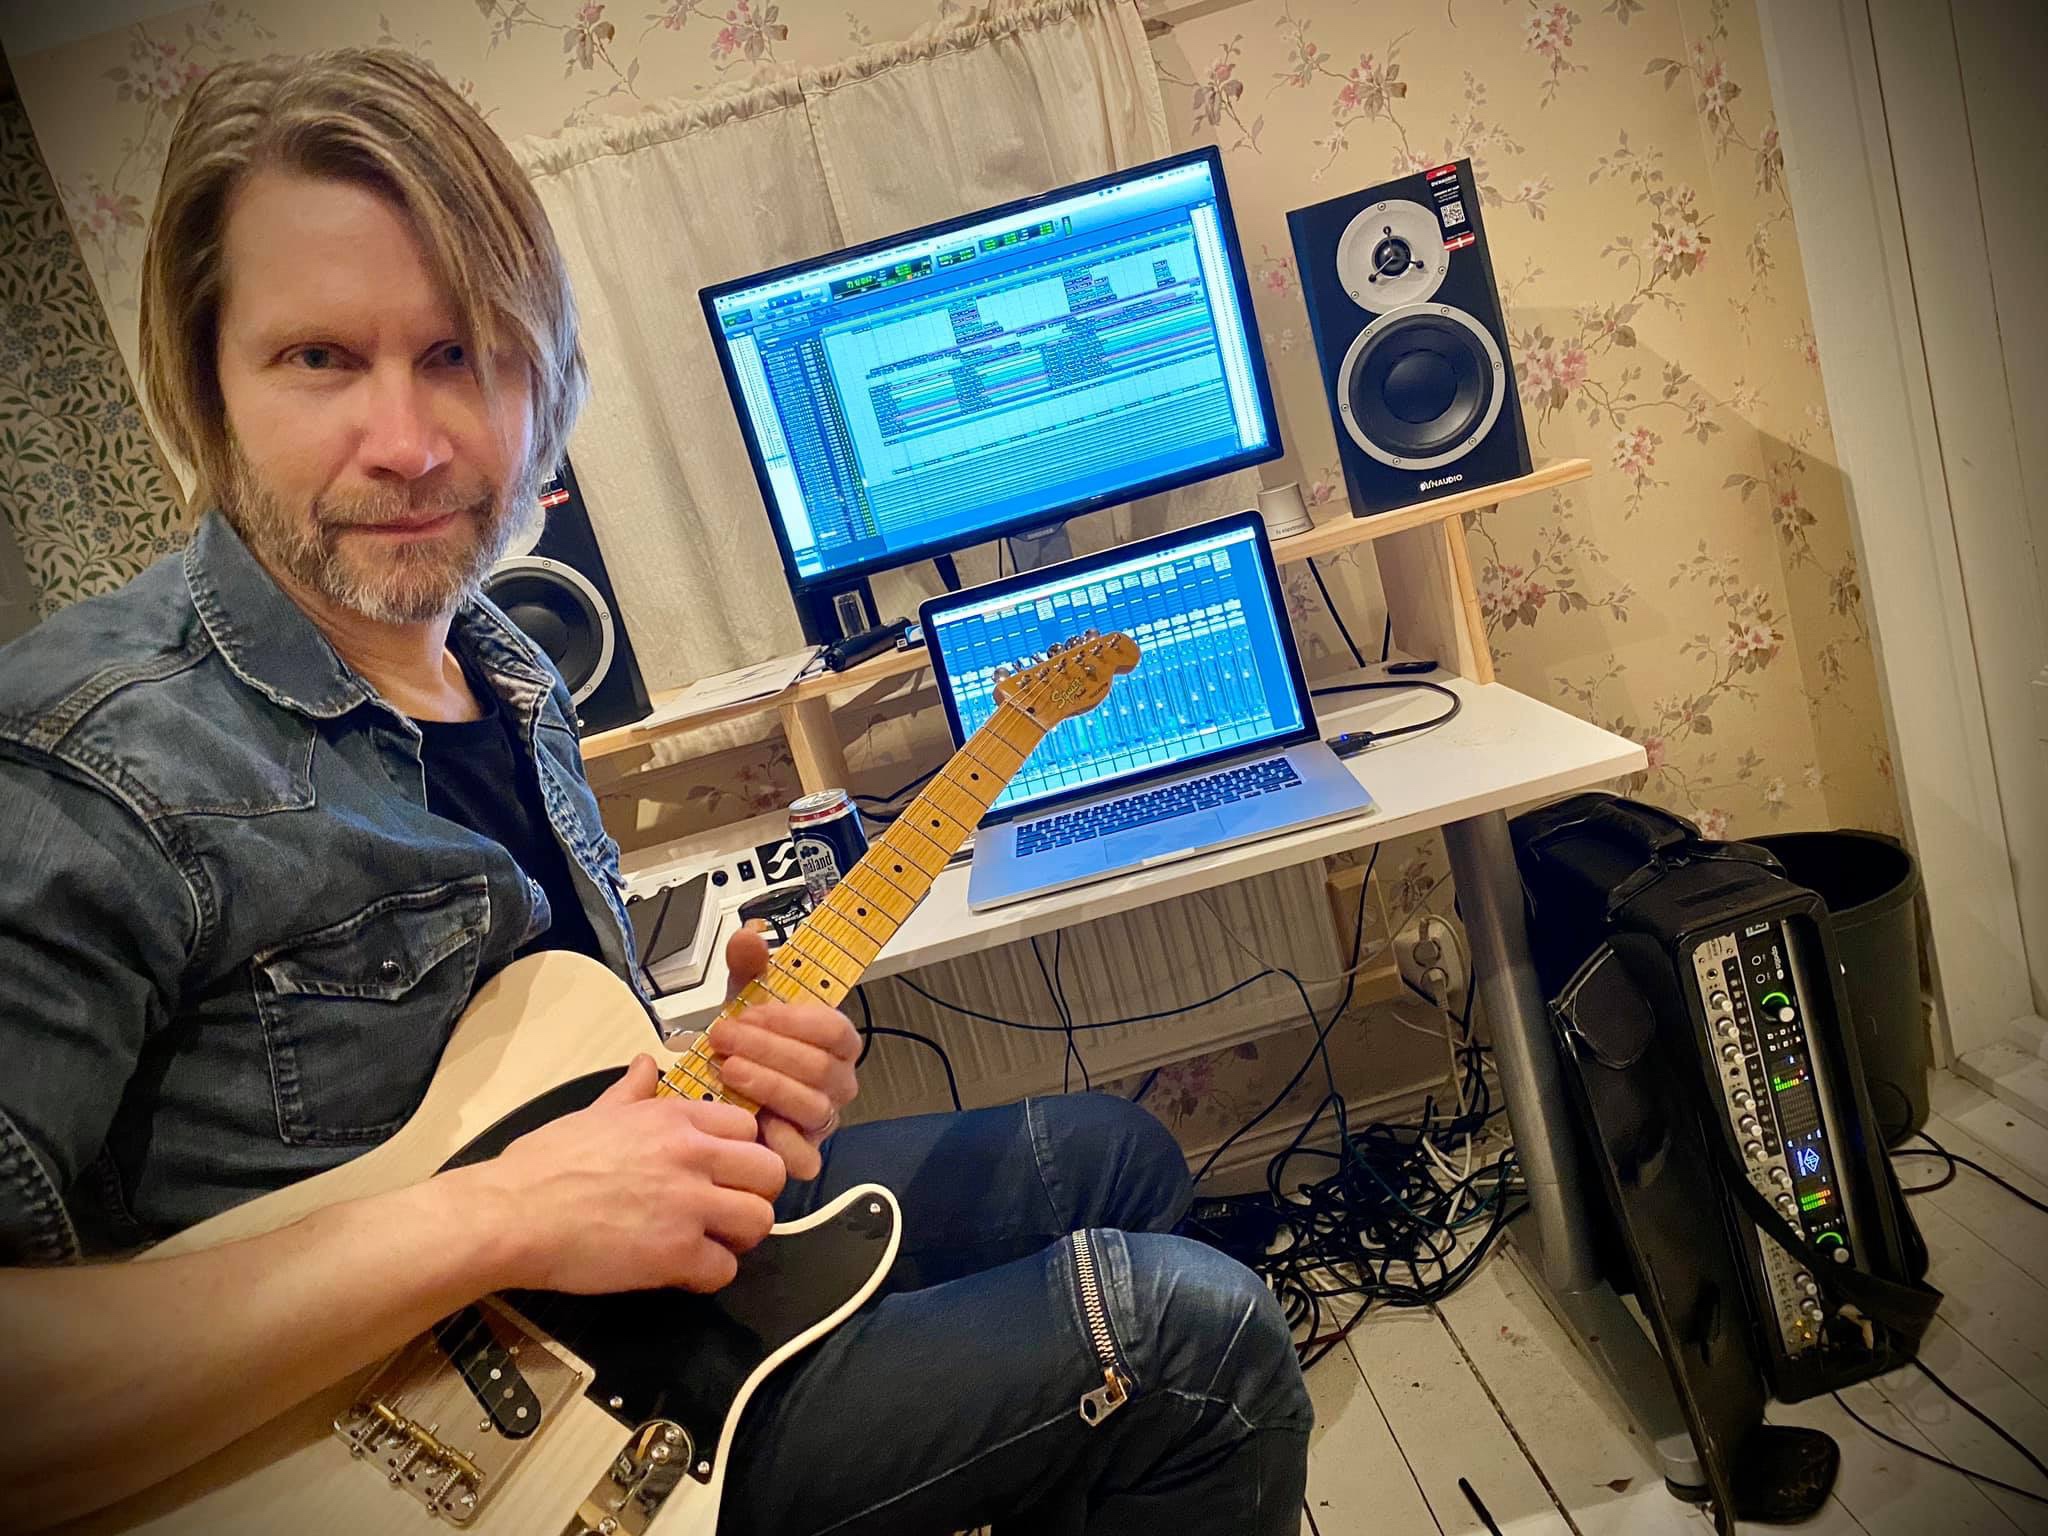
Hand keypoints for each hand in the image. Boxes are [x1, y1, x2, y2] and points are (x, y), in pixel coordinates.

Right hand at [474, 1055, 786, 1294]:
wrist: (512, 1213)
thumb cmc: (545, 1162)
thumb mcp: (595, 1112)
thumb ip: (632, 1092)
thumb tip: (647, 1064)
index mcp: (676, 1118)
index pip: (749, 1129)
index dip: (740, 1154)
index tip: (720, 1172)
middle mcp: (693, 1156)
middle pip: (770, 1173)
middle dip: (753, 1194)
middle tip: (724, 1210)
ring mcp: (688, 1206)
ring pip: (759, 1221)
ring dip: (738, 1237)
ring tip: (708, 1242)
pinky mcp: (676, 1254)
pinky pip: (724, 1270)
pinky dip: (707, 1275)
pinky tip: (680, 1270)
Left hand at [709, 924, 859, 1180]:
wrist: (732, 1082)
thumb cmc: (751, 1039)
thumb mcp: (747, 997)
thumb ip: (749, 965)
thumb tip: (747, 935)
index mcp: (837, 1040)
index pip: (832, 1029)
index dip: (790, 1022)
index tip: (748, 1012)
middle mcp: (838, 1080)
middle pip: (818, 1067)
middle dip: (767, 1051)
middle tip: (723, 1037)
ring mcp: (824, 1117)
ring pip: (810, 1106)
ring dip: (766, 1086)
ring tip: (728, 1071)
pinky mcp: (806, 1151)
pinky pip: (806, 1155)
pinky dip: (780, 1142)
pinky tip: (753, 1123)